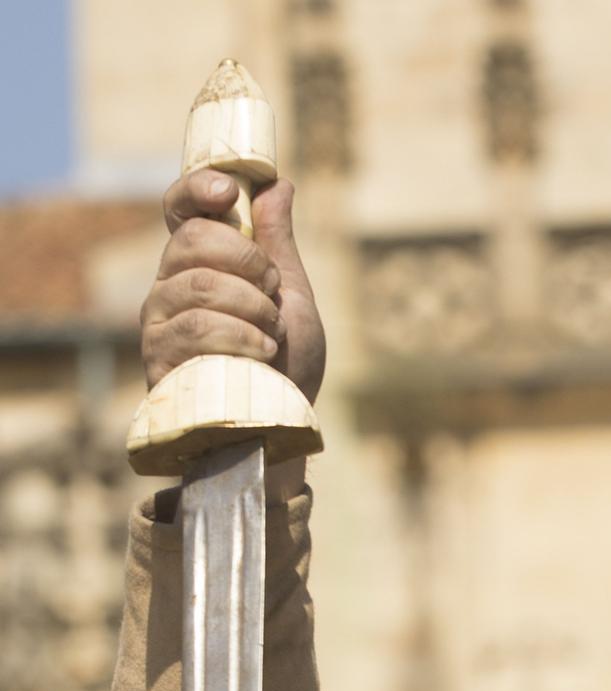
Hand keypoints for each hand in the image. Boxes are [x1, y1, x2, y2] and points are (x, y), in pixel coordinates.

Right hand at [140, 170, 326, 407]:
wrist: (280, 428)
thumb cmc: (288, 368)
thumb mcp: (293, 300)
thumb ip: (278, 245)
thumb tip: (277, 184)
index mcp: (198, 265)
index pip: (179, 210)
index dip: (197, 190)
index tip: (228, 193)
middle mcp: (169, 288)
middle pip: (190, 240)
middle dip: (246, 260)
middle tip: (273, 291)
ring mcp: (159, 324)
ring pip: (197, 285)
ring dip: (251, 306)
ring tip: (273, 335)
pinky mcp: (158, 360)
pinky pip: (195, 328)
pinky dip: (240, 336)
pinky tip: (264, 355)